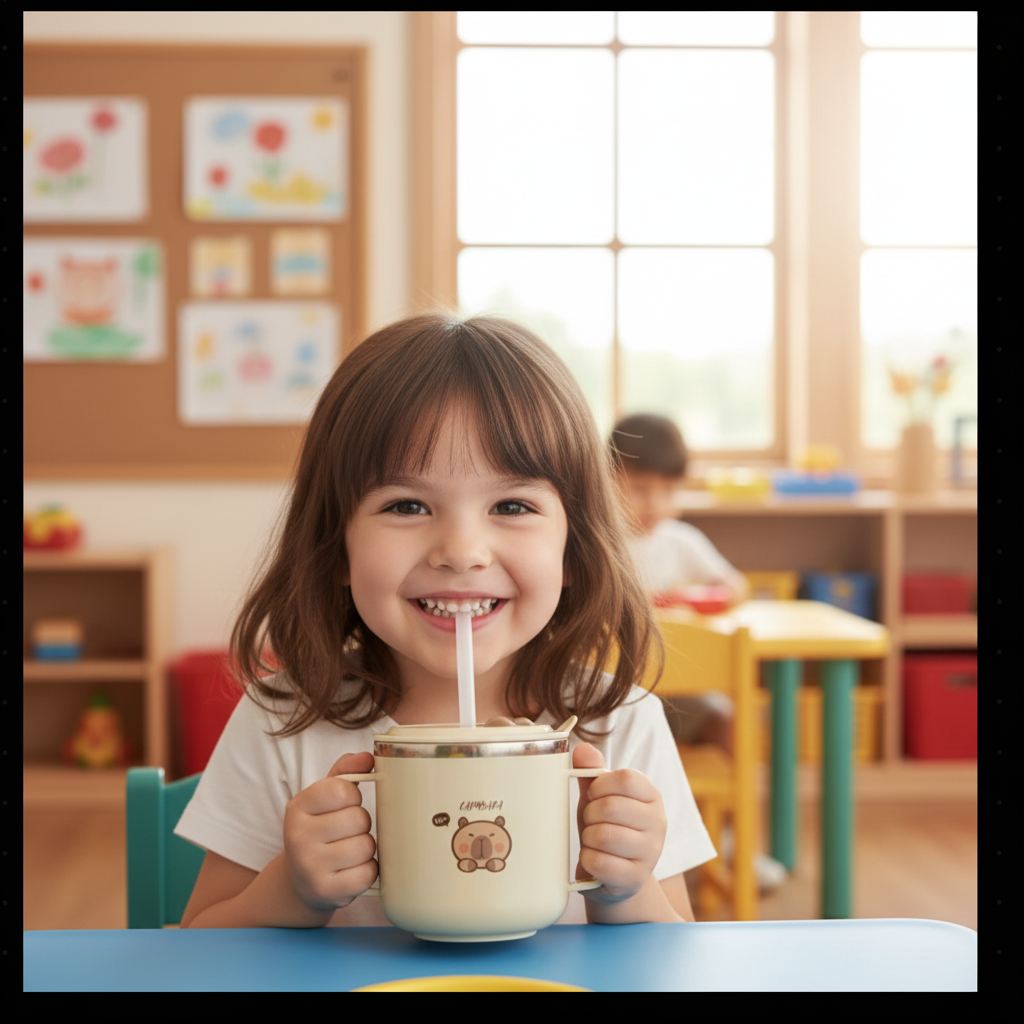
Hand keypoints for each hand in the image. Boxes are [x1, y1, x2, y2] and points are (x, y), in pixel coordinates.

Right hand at [282, 751, 377, 912]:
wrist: (300, 881)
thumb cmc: (319, 831)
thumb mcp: (323, 799)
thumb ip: (345, 772)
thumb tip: (368, 756)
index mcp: (297, 807)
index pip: (343, 789)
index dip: (353, 796)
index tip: (345, 805)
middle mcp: (297, 837)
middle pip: (359, 818)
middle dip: (361, 824)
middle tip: (347, 832)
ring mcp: (309, 867)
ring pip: (366, 846)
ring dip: (365, 848)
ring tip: (349, 851)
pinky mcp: (325, 892)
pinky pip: (367, 874)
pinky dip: (367, 871)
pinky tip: (351, 870)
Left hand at [573, 743, 667, 903]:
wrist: (614, 875)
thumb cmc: (606, 827)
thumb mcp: (599, 797)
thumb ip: (591, 772)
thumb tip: (582, 749)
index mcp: (652, 796)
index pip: (626, 779)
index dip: (599, 785)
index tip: (593, 794)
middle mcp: (659, 823)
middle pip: (610, 807)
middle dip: (590, 814)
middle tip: (592, 822)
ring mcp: (651, 853)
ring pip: (602, 835)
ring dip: (587, 838)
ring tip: (594, 841)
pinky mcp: (635, 879)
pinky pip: (598, 862)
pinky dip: (587, 859)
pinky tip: (594, 860)